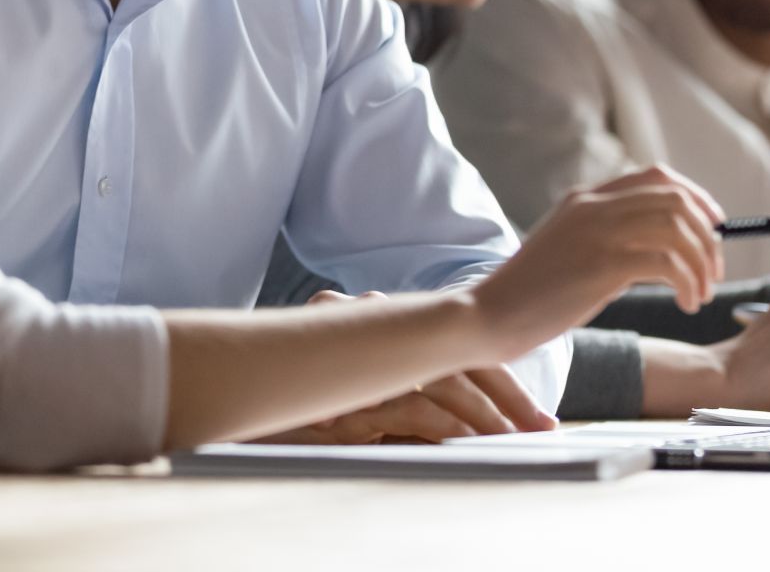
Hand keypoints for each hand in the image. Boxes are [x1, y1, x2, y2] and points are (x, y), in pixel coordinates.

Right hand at [254, 291, 554, 442]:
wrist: (227, 405)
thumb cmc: (292, 412)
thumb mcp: (356, 405)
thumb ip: (397, 403)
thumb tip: (455, 427)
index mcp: (378, 325)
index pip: (449, 341)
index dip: (496, 376)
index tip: (531, 416)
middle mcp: (372, 325)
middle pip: (457, 352)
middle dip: (506, 394)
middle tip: (542, 429)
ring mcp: (359, 351)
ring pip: (443, 377)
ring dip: (487, 414)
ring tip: (517, 443)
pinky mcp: (349, 387)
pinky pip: (414, 402)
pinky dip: (449, 424)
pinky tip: (473, 444)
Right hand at [473, 165, 727, 359]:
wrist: (490, 314)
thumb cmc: (531, 294)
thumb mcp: (568, 249)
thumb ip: (605, 238)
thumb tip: (664, 249)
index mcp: (584, 199)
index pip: (656, 177)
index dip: (696, 197)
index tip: (713, 227)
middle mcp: (593, 207)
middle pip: (675, 199)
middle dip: (707, 236)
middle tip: (713, 272)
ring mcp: (597, 233)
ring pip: (677, 227)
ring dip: (702, 262)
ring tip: (700, 294)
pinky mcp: (602, 265)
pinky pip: (667, 263)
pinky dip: (687, 283)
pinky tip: (685, 305)